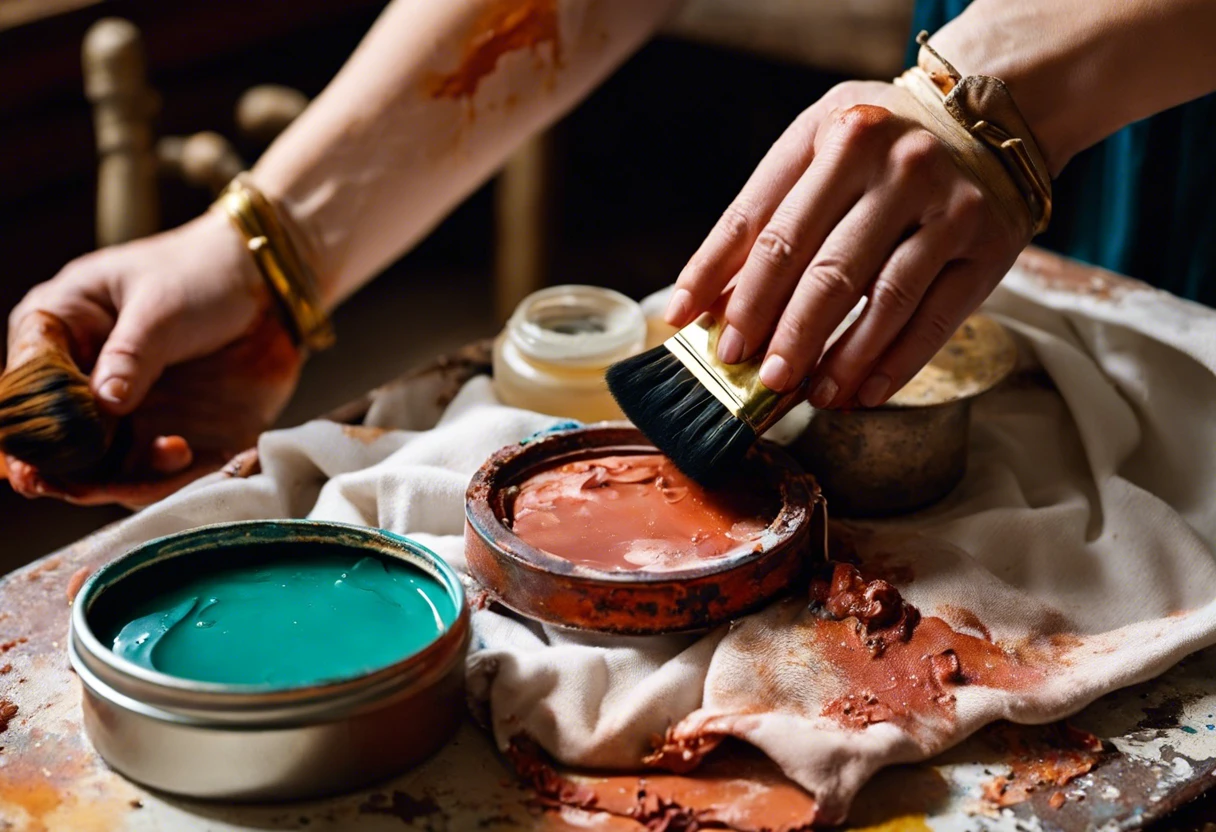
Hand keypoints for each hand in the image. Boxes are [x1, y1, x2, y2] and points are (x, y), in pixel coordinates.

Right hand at [4, 210, 302, 506]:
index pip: (27, 381)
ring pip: (99, 458)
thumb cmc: (201, 274)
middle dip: (65, 466)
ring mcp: (120, 403)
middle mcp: (81, 371)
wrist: (267, 284)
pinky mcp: (159, 423)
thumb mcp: (161, 308)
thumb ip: (131, 356)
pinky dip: (161, 471)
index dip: (30, 423)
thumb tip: (103, 402)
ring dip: (121, 475)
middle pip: (55, 433)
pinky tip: (184, 454)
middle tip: (76, 485)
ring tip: (169, 455)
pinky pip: (147, 464)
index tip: (38, 458)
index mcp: (60, 323)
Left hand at [665, 81, 1030, 408]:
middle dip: (777, 328)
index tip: (686, 323)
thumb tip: (708, 305)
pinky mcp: (988, 246)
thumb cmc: (881, 150)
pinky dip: (894, 364)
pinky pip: (934, 319)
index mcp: (839, 132)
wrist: (991, 124)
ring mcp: (949, 205)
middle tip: (748, 371)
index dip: (716, 275)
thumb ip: (766, 220)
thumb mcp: (818, 154)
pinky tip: (861, 392)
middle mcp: (897, 163)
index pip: (763, 220)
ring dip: (837, 357)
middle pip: (821, 265)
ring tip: (805, 393)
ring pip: (880, 298)